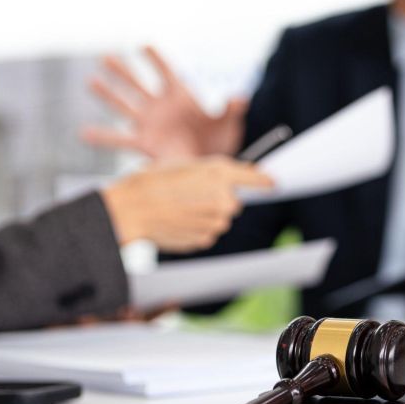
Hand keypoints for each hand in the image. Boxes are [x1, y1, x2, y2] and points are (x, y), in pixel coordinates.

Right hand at [82, 46, 248, 160]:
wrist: (212, 167)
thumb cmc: (220, 141)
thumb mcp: (228, 124)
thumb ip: (231, 110)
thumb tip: (239, 98)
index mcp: (181, 96)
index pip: (166, 72)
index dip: (156, 59)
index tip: (144, 45)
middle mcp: (161, 107)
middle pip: (138, 85)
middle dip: (123, 72)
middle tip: (106, 57)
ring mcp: (150, 124)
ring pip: (125, 105)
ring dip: (108, 94)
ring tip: (90, 81)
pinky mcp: (145, 144)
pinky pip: (120, 140)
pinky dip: (102, 137)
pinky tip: (83, 133)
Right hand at [100, 157, 271, 251]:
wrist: (131, 209)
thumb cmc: (153, 182)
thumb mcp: (185, 164)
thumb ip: (214, 171)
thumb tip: (237, 176)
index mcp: (220, 174)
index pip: (255, 179)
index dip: (265, 181)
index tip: (273, 183)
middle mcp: (224, 199)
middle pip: (233, 202)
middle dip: (219, 199)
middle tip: (193, 194)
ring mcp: (217, 222)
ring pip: (219, 218)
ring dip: (206, 214)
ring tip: (180, 207)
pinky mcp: (207, 239)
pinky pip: (207, 232)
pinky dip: (197, 227)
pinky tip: (178, 220)